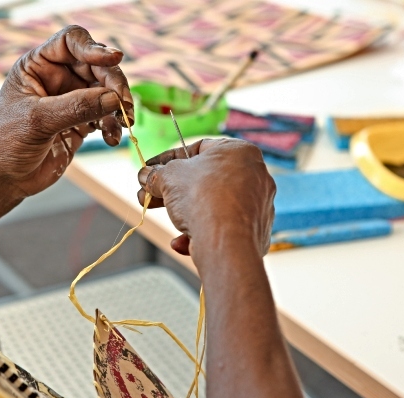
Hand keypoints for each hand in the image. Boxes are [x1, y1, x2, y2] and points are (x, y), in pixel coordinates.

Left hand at [0, 25, 132, 198]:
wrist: (2, 180)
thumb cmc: (5, 145)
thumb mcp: (38, 121)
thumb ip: (76, 108)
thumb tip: (114, 98)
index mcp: (37, 66)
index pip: (70, 42)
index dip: (94, 47)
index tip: (114, 59)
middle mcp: (55, 78)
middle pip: (96, 66)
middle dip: (113, 83)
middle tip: (124, 104)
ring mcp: (70, 100)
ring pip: (106, 91)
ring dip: (118, 106)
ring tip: (123, 124)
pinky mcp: (80, 123)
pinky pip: (106, 116)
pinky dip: (114, 125)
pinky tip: (112, 138)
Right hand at [137, 139, 274, 258]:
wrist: (226, 243)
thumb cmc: (202, 199)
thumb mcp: (168, 177)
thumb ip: (156, 174)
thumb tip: (145, 176)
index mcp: (240, 151)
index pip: (198, 148)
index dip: (168, 159)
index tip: (150, 170)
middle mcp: (255, 175)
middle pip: (205, 179)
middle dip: (172, 189)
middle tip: (149, 195)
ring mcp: (258, 204)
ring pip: (212, 204)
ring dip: (184, 212)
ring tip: (165, 218)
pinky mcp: (255, 231)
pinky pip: (223, 226)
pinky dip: (202, 231)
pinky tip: (182, 241)